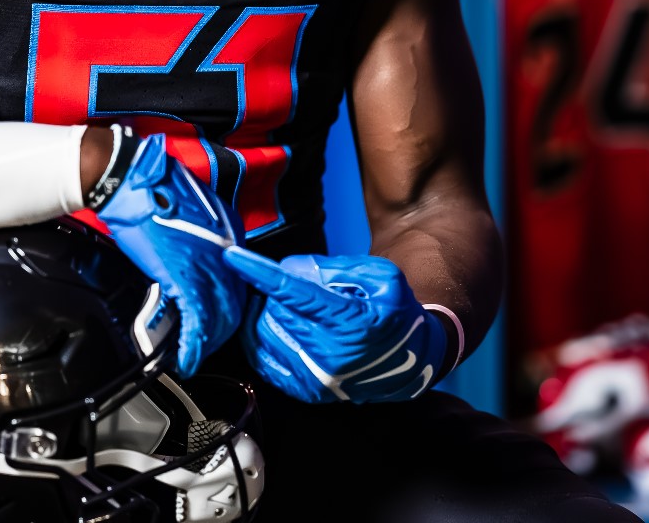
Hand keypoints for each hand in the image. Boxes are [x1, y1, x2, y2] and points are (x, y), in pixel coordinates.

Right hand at [97, 134, 246, 375]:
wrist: (131, 179)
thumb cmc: (150, 186)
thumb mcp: (186, 208)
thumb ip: (195, 236)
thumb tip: (186, 254)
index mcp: (231, 232)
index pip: (239, 280)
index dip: (227, 305)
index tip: (215, 319)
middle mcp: (229, 250)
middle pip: (236, 304)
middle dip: (221, 332)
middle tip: (203, 346)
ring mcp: (210, 264)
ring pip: (221, 318)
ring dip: (207, 343)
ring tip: (192, 356)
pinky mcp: (186, 277)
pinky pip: (198, 321)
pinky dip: (193, 345)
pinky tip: (185, 357)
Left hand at [225, 247, 448, 404]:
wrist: (415, 361)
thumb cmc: (396, 313)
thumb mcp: (379, 276)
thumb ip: (333, 268)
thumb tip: (288, 270)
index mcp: (350, 321)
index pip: (292, 292)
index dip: (259, 272)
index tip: (233, 256)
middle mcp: (330, 354)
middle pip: (274, 310)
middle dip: (273, 291)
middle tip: (293, 285)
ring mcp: (317, 377)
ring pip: (263, 334)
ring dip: (265, 313)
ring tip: (286, 306)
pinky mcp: (308, 391)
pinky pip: (264, 360)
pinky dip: (260, 339)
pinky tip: (274, 326)